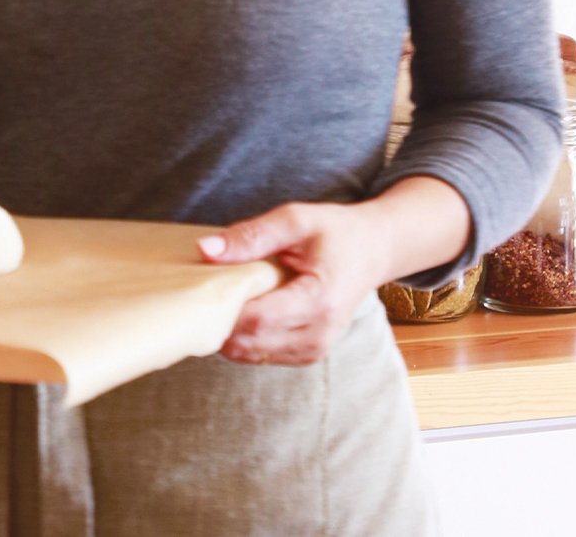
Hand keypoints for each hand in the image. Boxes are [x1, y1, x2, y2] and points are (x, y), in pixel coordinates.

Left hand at [197, 201, 390, 365]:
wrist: (373, 250)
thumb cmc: (334, 231)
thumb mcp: (294, 220)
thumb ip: (251, 236)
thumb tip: (205, 250)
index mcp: (319, 300)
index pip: (257, 319)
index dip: (223, 308)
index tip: (201, 287)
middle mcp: (318, 334)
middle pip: (250, 342)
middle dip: (220, 320)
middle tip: (204, 291)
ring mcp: (314, 349)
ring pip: (252, 354)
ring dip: (230, 331)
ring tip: (223, 297)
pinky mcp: (308, 354)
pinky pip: (262, 355)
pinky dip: (245, 337)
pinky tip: (241, 309)